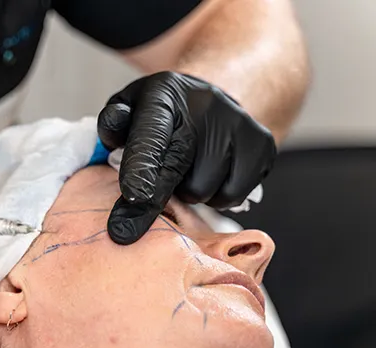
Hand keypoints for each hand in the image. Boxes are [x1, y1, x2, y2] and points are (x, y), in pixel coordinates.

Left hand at [98, 71, 275, 244]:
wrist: (209, 104)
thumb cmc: (158, 119)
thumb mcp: (127, 112)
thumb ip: (113, 124)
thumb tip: (114, 134)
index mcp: (164, 94)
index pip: (152, 135)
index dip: (142, 168)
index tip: (133, 196)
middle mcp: (206, 103)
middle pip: (177, 166)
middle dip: (152, 199)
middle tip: (126, 226)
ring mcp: (239, 123)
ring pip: (203, 189)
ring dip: (186, 193)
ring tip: (183, 174)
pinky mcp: (263, 145)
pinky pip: (232, 196)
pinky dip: (215, 198)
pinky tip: (208, 177)